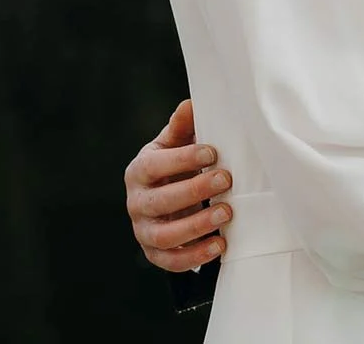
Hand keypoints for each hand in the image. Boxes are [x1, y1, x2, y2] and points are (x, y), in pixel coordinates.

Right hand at [125, 99, 229, 271]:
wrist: (166, 198)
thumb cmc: (174, 166)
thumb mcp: (174, 144)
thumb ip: (182, 126)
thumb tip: (192, 103)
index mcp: (140, 170)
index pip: (156, 165)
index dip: (183, 159)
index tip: (213, 152)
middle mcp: (136, 202)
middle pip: (160, 201)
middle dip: (195, 190)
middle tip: (227, 181)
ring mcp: (144, 230)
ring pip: (164, 235)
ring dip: (197, 226)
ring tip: (227, 213)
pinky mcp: (155, 253)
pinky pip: (172, 261)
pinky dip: (195, 256)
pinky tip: (220, 245)